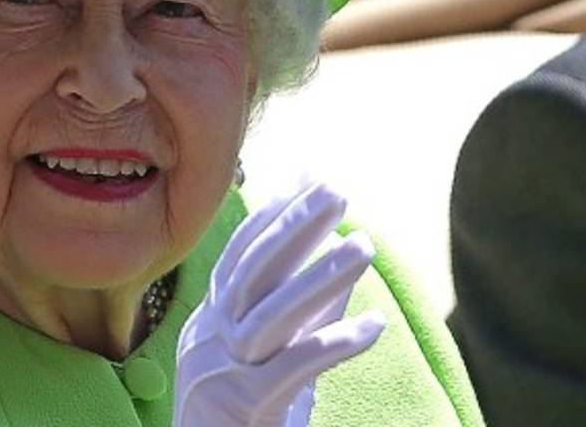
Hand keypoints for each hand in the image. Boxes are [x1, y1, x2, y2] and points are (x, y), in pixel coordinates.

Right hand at [173, 182, 384, 426]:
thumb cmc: (247, 416)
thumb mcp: (272, 356)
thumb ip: (304, 308)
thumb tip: (337, 252)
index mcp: (211, 321)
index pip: (240, 256)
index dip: (273, 217)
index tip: (309, 182)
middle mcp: (210, 338)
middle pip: (253, 272)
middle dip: (294, 228)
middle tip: (336, 194)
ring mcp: (223, 371)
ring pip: (270, 315)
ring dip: (320, 277)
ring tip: (365, 247)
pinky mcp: (245, 406)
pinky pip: (293, 368)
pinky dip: (333, 342)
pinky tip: (374, 326)